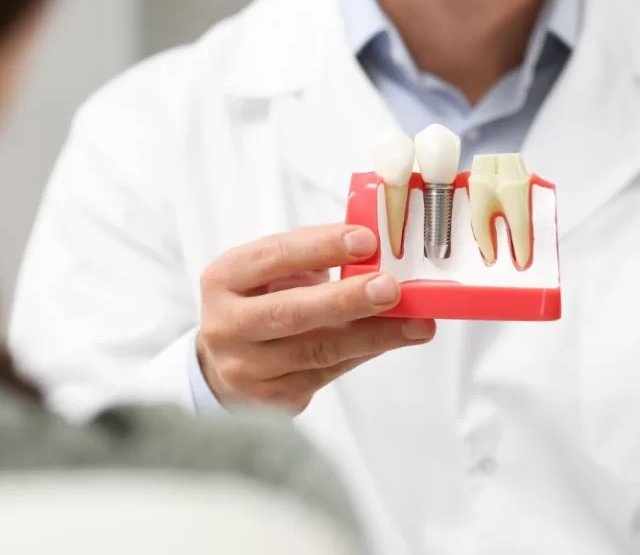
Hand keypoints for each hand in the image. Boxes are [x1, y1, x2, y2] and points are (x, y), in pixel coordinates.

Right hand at [197, 224, 434, 412]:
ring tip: (415, 322)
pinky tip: (394, 339)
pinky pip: (328, 374)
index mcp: (224, 279)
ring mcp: (246, 369)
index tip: (366, 240)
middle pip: (291, 312)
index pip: (274, 257)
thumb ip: (315, 252)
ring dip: (373, 335)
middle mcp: (227, 325)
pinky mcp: (272, 399)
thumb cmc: (262, 299)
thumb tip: (374, 245)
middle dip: (346, 299)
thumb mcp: (274, 268)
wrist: (228, 359)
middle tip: (390, 288)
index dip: (321, 247)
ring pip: (318, 351)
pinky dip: (365, 353)